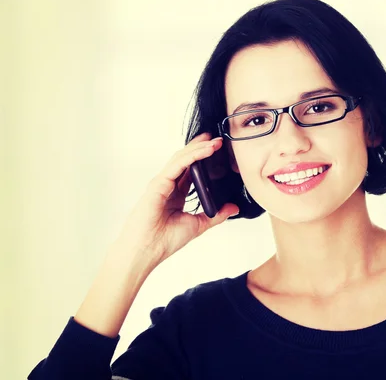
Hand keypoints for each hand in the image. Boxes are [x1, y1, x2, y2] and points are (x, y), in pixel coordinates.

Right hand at [112, 132, 238, 267]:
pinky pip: (176, 165)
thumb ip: (215, 215)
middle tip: (218, 139)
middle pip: (185, 160)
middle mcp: (168, 186)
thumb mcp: (198, 225)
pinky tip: (205, 150)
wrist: (146, 252)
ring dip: (198, 148)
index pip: (191, 171)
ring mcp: (161, 184)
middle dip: (201, 147)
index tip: (217, 149)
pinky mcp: (158, 184)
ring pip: (181, 159)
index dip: (203, 158)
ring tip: (215, 141)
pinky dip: (191, 156)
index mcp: (176, 195)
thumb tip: (233, 207)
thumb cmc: (164, 241)